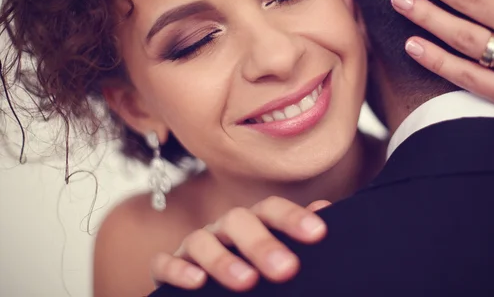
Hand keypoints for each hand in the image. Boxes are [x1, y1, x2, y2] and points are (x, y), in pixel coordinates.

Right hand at [150, 197, 329, 291]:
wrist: (215, 290)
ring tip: (247, 281)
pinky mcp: (167, 268)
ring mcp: (194, 247)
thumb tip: (324, 210)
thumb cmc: (253, 269)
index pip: (271, 209)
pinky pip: (164, 263)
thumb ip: (297, 236)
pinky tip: (196, 282)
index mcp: (253, 223)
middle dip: (262, 244)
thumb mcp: (279, 255)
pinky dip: (177, 269)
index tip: (318, 233)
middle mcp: (223, 229)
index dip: (292, 218)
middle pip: (238, 221)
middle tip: (287, 269)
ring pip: (200, 240)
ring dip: (223, 260)